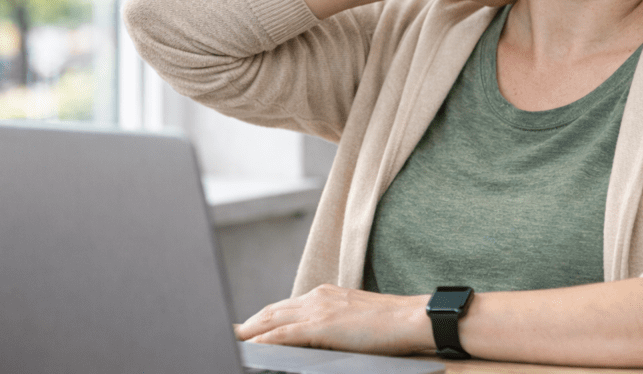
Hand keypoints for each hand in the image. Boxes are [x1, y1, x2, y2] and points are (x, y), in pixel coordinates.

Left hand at [234, 284, 431, 355]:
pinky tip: (250, 347)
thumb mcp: (356, 322)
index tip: (246, 328)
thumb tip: (317, 343)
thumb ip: (333, 327)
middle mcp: (318, 297)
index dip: (262, 319)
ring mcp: (319, 309)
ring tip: (229, 341)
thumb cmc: (393, 326)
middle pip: (272, 311)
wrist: (414, 318)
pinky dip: (263, 340)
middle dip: (248, 324)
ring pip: (272, 320)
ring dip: (248, 331)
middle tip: (228, 335)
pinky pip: (284, 334)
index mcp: (327, 295)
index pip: (285, 308)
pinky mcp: (323, 325)